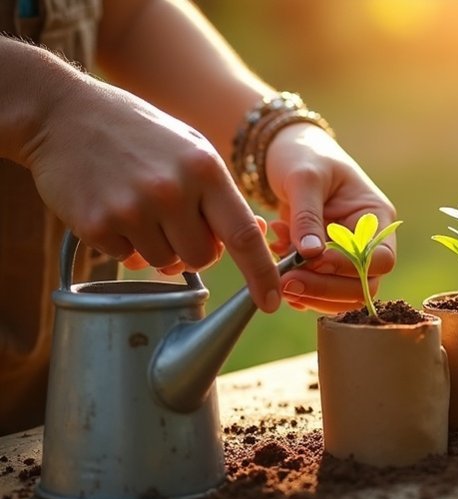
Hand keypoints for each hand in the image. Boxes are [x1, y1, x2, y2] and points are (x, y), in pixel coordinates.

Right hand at [24, 78, 281, 311]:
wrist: (62, 113)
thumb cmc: (138, 134)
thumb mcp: (191, 150)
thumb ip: (220, 195)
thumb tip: (254, 236)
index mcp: (205, 170)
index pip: (243, 235)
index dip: (262, 274)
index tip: (271, 301)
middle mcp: (172, 191)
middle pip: (202, 258)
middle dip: (193, 250)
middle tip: (173, 220)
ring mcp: (132, 209)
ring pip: (163, 263)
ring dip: (156, 246)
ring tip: (139, 206)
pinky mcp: (96, 224)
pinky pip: (125, 257)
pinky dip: (123, 242)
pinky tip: (112, 205)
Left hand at [264, 123, 396, 313]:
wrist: (286, 153)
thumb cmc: (304, 156)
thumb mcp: (304, 178)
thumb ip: (307, 216)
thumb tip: (311, 255)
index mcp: (375, 217)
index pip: (381, 259)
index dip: (351, 267)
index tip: (314, 260)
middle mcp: (367, 242)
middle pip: (362, 285)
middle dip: (324, 288)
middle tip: (286, 281)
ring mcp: (346, 256)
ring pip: (339, 296)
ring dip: (308, 292)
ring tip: (277, 272)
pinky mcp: (323, 265)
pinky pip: (317, 291)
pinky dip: (296, 286)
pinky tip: (276, 265)